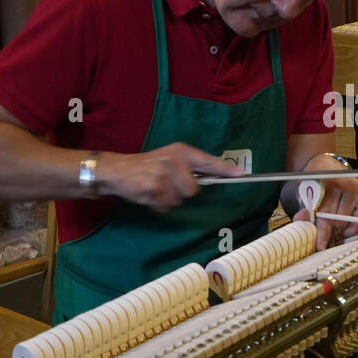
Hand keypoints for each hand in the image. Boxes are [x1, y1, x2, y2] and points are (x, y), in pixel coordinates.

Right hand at [97, 143, 242, 211]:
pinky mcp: (153, 187)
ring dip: (168, 200)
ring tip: (156, 189)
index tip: (241, 175)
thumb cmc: (146, 167)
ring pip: (180, 199)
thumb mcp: (168, 159)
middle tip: (166, 185)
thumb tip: (214, 177)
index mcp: (181, 151)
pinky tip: (148, 195)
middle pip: (194, 190)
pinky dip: (157, 205)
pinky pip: (166, 206)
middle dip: (181, 193)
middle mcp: (174, 159)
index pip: (208, 161)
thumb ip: (189, 167)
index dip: (225, 170)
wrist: (116, 170)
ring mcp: (163, 173)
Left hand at [291, 154, 357, 248]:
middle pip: (342, 220)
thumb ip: (305, 209)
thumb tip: (301, 221)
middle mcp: (348, 185)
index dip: (323, 231)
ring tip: (340, 232)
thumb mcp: (305, 193)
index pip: (327, 212)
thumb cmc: (315, 184)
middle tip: (328, 236)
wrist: (325, 166)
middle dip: (334, 232)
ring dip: (350, 231)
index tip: (320, 245)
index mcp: (329, 183)